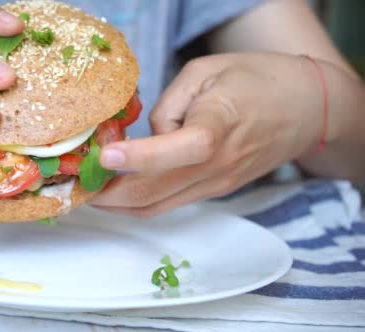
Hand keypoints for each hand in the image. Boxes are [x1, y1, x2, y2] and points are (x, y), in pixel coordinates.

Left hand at [91, 53, 328, 216]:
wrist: (306, 108)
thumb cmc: (256, 79)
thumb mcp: (205, 72)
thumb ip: (168, 105)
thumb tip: (147, 137)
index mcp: (220, 126)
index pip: (179, 149)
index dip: (140, 158)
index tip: (105, 156)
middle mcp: (218, 165)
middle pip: (157, 192)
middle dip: (110, 194)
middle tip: (78, 183)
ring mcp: (217, 184)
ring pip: (159, 207)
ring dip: (120, 205)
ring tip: (89, 191)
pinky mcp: (216, 191)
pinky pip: (170, 204)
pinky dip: (139, 202)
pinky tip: (119, 189)